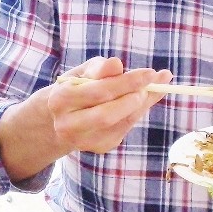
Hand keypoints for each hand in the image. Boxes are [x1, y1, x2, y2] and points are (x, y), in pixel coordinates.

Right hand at [49, 57, 171, 153]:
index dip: (127, 82)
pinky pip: (124, 130)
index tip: (150, 72)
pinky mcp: (98, 147)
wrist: (62, 118)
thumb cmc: (76, 88)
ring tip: (150, 89)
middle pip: (107, 114)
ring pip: (119, 124)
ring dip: (140, 106)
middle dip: (134, 98)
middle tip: (152, 83)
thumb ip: (100, 69)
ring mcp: (83, 140)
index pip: (98, 91)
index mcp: (60, 100)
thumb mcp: (83, 73)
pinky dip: (135, 114)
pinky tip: (138, 103)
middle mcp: (68, 125)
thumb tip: (117, 64)